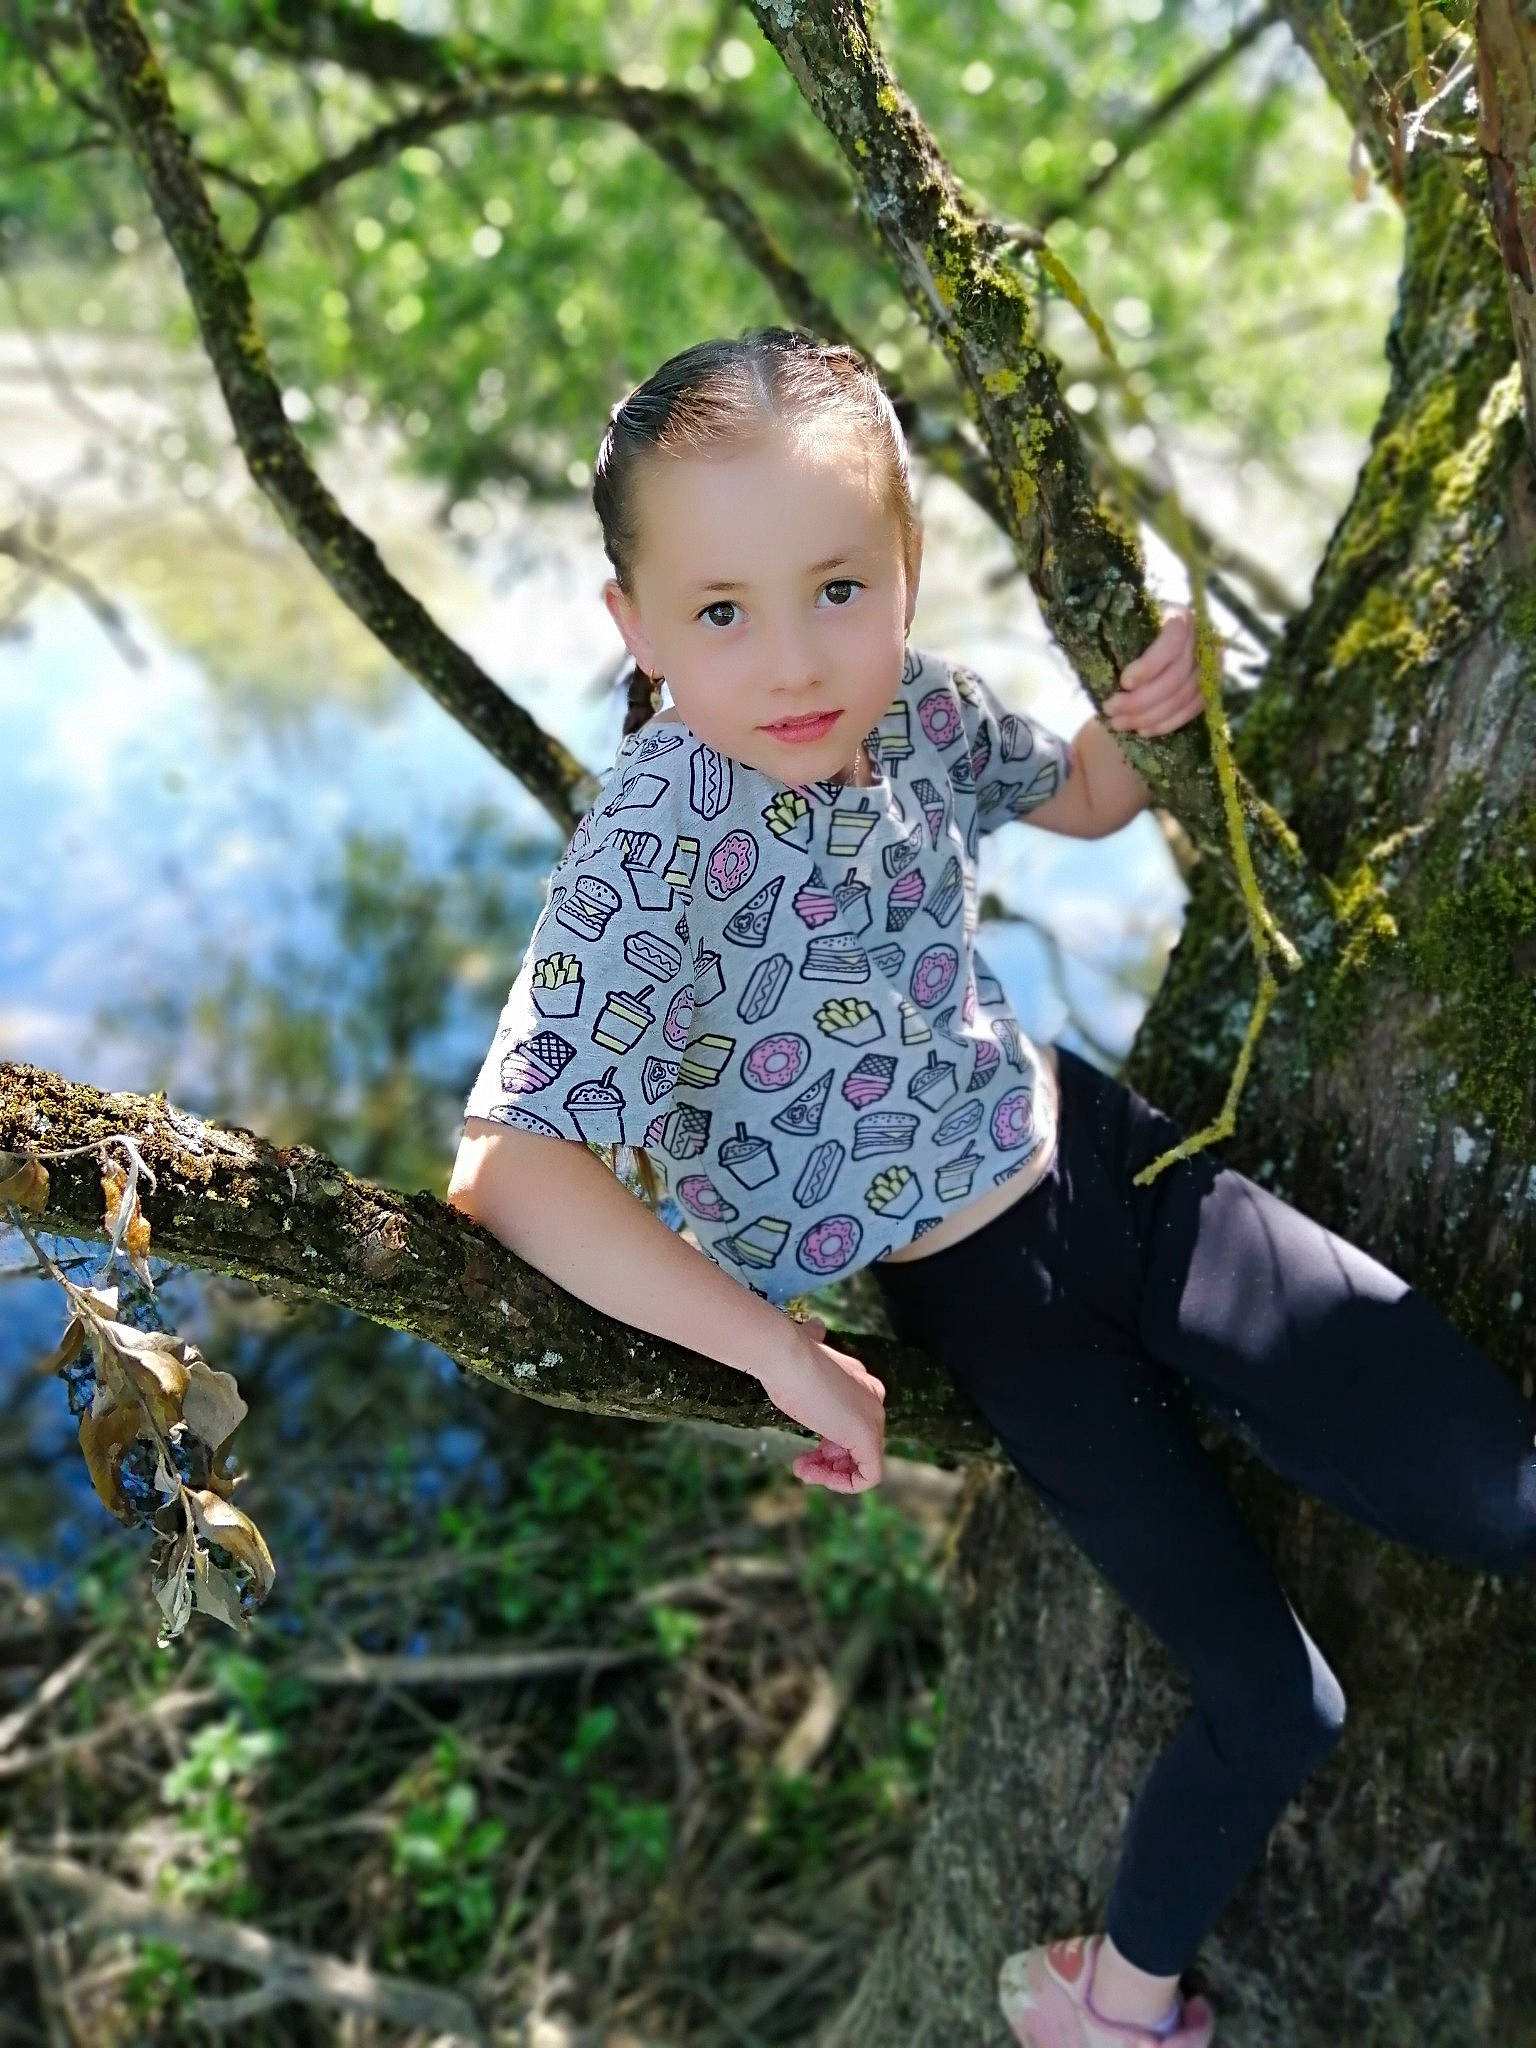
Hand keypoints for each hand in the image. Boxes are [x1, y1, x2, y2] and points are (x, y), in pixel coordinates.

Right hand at [759, 1315, 886, 1492]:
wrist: (786, 1356)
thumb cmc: (786, 1359)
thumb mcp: (804, 1357)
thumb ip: (814, 1347)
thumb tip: (814, 1326)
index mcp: (861, 1383)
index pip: (851, 1425)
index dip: (828, 1447)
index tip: (804, 1450)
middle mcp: (873, 1400)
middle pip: (858, 1447)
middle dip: (829, 1462)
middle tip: (802, 1463)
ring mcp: (873, 1419)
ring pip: (864, 1464)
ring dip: (830, 1476)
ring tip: (802, 1470)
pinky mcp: (868, 1438)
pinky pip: (868, 1476)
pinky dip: (842, 1484)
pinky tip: (813, 1474)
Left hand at [1102, 603, 1203, 737]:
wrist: (1149, 641)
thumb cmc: (1130, 632)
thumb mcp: (1123, 627)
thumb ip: (1116, 641)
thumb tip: (1099, 670)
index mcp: (1179, 616)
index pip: (1172, 642)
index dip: (1149, 666)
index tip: (1124, 682)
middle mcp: (1201, 637)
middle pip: (1176, 677)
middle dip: (1140, 700)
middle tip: (1110, 710)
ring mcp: (1211, 663)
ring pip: (1183, 697)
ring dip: (1149, 716)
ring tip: (1119, 723)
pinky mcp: (1211, 686)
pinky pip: (1192, 710)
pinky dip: (1166, 723)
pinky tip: (1143, 730)